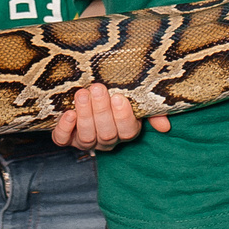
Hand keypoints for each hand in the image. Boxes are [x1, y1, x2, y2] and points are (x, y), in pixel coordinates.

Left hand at [50, 83, 168, 150]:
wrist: (88, 90)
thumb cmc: (115, 93)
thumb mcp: (136, 99)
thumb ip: (152, 110)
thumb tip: (165, 126)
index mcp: (125, 130)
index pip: (128, 131)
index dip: (123, 116)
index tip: (119, 97)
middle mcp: (106, 139)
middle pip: (107, 133)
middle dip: (102, 110)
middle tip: (98, 88)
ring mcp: (85, 140)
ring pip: (87, 137)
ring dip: (84, 115)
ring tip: (82, 94)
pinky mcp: (66, 137)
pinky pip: (63, 140)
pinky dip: (64, 128)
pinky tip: (68, 113)